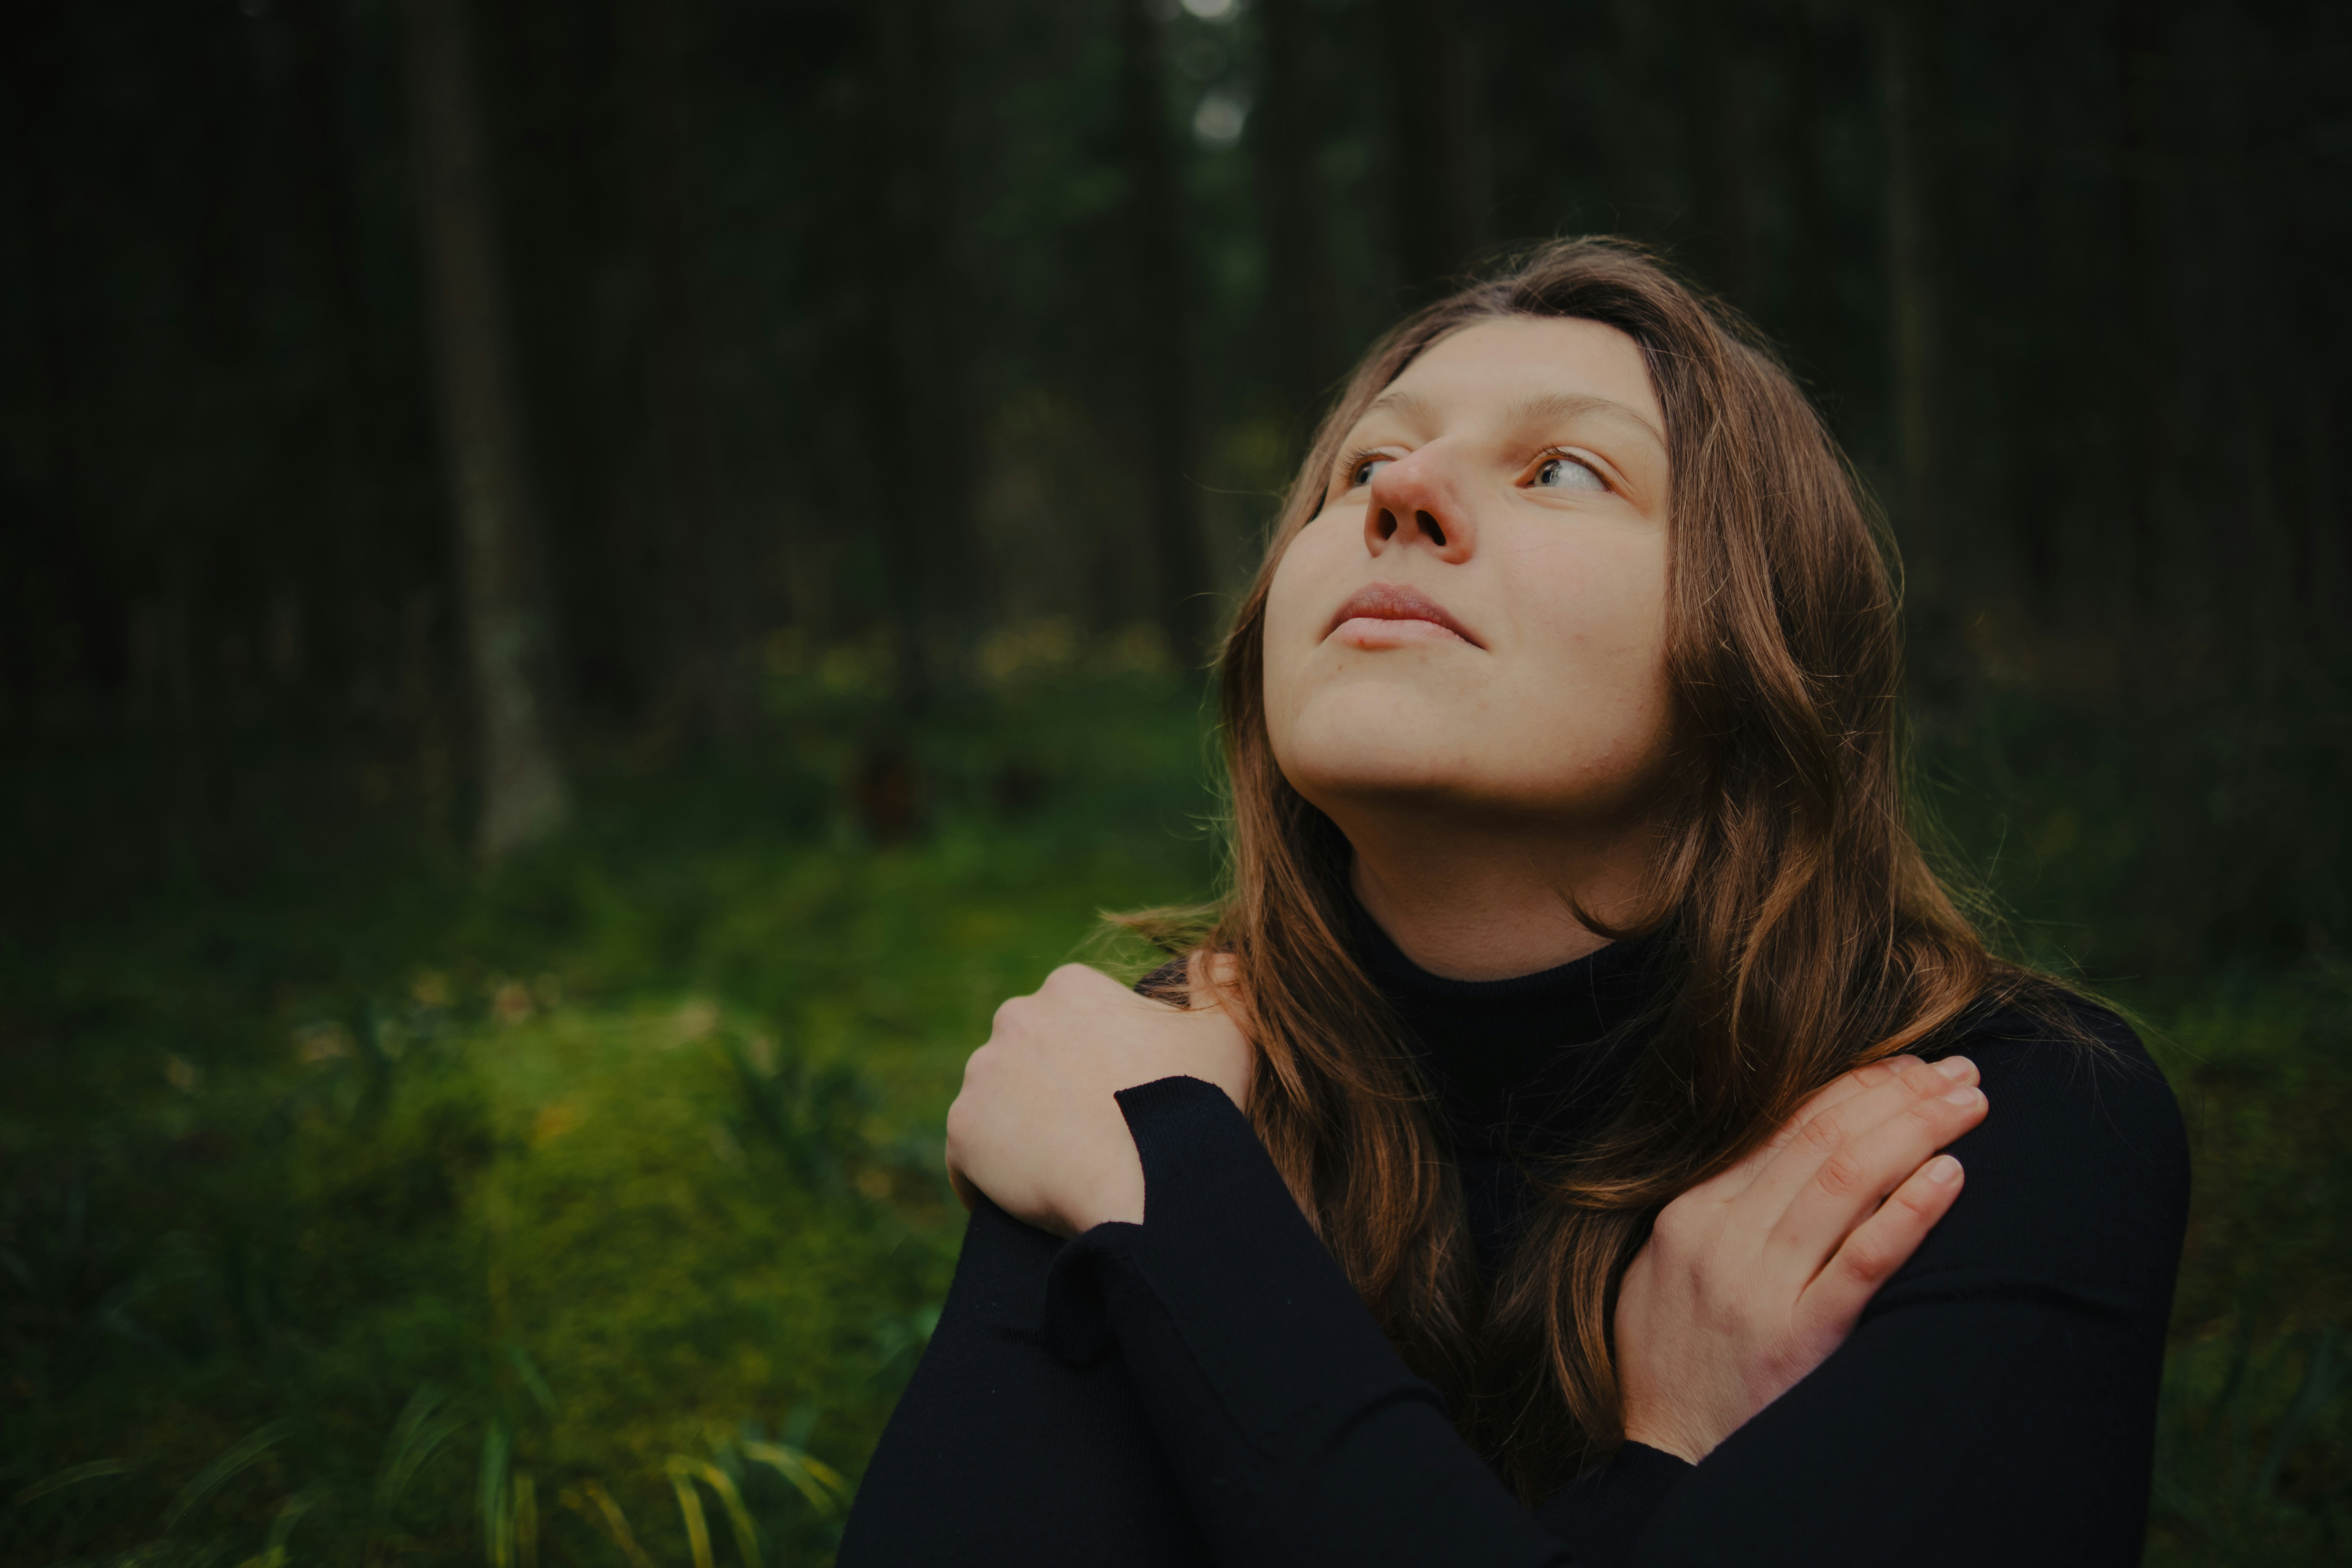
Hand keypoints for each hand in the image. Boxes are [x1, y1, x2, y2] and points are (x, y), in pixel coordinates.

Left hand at [945, 958, 1253, 1237]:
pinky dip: (989, 1176)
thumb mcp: (1227, 1029)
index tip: (1124, 1097)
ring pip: (999, 1104)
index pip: (1075, 1023)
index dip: (1102, 1062)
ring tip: (1066, 1168)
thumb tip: (1220, 959)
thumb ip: (1224, 982)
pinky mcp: (961, 1130)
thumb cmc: (1190, 1102)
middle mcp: (1014, 1017)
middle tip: (1097, 1134)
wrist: (1147, 1181)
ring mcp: (981, 1073)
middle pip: (1031, 1059)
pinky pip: (969, 1156)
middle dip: (1055, 1089)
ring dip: (1022, 1129)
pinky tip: (1025, 1197)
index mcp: (1071, 987)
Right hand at [1614, 1053, 1987, 1462]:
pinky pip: (1862, 1262)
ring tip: (1968, 1104)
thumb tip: (1780, 1151)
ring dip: (1916, 1132)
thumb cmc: (1673, 1360)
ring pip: (1846, 1182)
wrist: (1667, 1453)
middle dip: (1898, 1095)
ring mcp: (1760, 1288)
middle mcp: (1723, 1238)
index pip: (1783, 1126)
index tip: (1906, 1067)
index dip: (1853, 1087)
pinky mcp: (1799, 1339)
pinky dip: (1908, 1212)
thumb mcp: (1667, 1268)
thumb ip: (1718, 1211)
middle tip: (1957, 1071)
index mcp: (1692, 1213)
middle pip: (1823, 1141)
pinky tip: (1949, 1175)